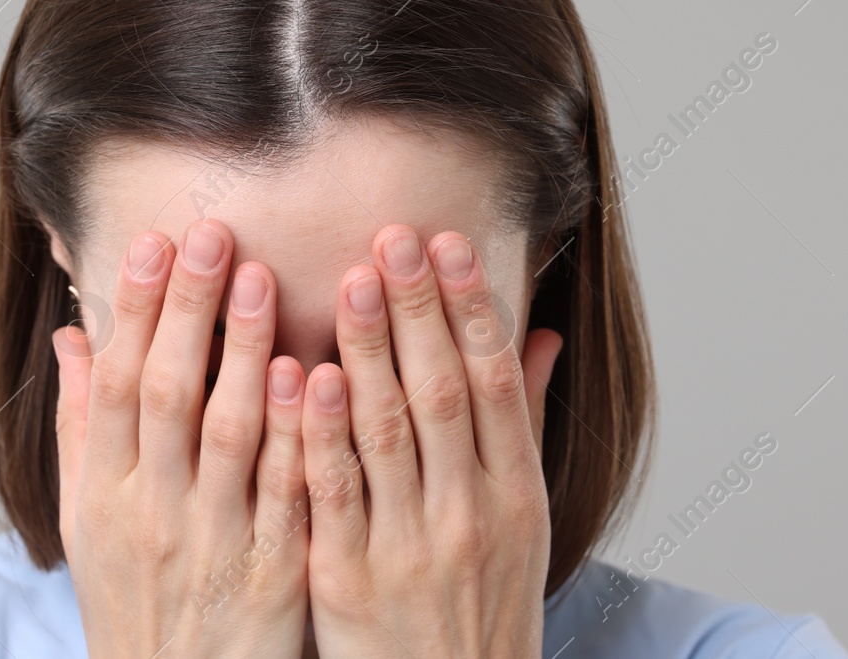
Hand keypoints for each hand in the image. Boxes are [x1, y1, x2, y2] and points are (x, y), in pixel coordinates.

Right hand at [53, 219, 310, 658]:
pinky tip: (313, 373)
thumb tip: (72, 339)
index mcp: (106, 497)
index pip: (116, 385)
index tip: (154, 241)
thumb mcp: (88, 524)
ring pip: (231, 435)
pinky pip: (288, 493)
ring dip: (247, 352)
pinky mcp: (274, 575)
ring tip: (264, 278)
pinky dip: (299, 432)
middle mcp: (155, 514)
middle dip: (189, 309)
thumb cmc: (135, 602)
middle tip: (213, 232)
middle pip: (169, 395)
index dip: (134, 310)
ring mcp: (216, 544)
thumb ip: (82, 429)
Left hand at [301, 224, 561, 658]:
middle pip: (443, 394)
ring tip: (353, 281)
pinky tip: (306, 375)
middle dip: (418, 311)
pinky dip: (320, 433)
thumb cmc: (482, 609)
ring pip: (388, 434)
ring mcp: (409, 547)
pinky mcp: (349, 580)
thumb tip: (542, 337)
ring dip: (371, 352)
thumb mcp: (523, 524)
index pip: (493, 383)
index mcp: (514, 496)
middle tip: (393, 237)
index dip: (471, 309)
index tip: (447, 243)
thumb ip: (521, 426)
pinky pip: (332, 495)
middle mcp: (469, 515)